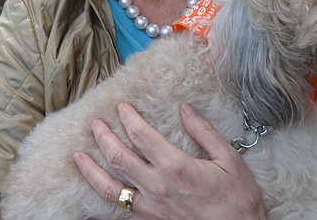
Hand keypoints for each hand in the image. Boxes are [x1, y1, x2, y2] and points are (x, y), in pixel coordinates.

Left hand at [73, 102, 266, 219]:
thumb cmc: (238, 200)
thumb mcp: (230, 160)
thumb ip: (205, 133)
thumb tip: (186, 110)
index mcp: (175, 166)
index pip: (141, 135)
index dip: (128, 118)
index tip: (121, 107)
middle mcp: (157, 186)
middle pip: (119, 157)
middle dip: (103, 137)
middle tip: (94, 123)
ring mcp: (151, 207)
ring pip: (111, 187)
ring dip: (91, 170)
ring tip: (78, 156)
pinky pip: (119, 215)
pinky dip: (99, 212)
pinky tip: (85, 211)